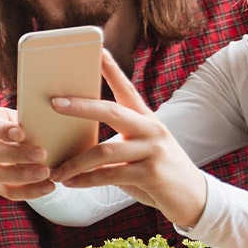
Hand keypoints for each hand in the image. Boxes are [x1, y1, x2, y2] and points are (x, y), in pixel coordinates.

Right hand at [0, 105, 57, 200]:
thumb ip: (36, 119)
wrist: (37, 145)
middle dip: (16, 154)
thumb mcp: (34, 118)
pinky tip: (49, 186)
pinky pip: (8, 191)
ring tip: (46, 173)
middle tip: (42, 154)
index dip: (1, 130)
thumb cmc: (35, 126)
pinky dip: (30, 191)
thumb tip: (50, 116)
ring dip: (22, 175)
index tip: (21, 134)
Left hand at [42, 50, 207, 226]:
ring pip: (104, 151)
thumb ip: (115, 140)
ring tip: (55, 170)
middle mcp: (151, 129)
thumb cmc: (157, 168)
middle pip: (111, 111)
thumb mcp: (140, 147)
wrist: (193, 197)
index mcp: (146, 119)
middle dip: (80, 106)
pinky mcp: (152, 174)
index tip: (98, 50)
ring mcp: (153, 151)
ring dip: (75, 162)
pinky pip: (110, 175)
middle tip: (54, 102)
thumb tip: (72, 139)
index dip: (112, 69)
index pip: (127, 88)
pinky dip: (86, 180)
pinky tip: (70, 183)